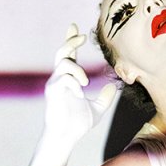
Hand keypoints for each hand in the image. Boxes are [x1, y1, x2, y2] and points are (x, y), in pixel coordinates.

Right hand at [43, 24, 116, 146]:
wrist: (66, 137)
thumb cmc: (77, 124)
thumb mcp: (97, 109)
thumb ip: (104, 97)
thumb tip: (112, 86)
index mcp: (70, 79)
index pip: (69, 55)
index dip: (70, 39)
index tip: (75, 27)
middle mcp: (60, 79)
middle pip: (62, 52)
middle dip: (71, 41)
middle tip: (81, 36)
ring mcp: (55, 84)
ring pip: (63, 63)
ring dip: (77, 70)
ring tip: (86, 83)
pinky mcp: (53, 92)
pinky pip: (63, 79)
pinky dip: (74, 84)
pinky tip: (80, 95)